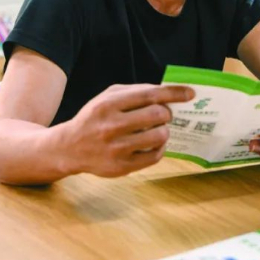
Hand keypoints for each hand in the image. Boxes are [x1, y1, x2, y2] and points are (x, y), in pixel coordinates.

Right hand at [61, 84, 194, 177]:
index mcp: (108, 105)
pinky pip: (154, 156)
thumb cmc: (95, 118)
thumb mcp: (107, 97)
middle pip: (157, 115)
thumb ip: (136, 92)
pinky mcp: (121, 167)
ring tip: (158, 129)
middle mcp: (111, 126)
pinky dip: (160, 148)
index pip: (150, 95)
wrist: (68, 148)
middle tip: (163, 115)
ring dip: (164, 131)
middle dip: (166, 114)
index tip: (190, 94)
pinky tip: (153, 144)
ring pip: (159, 136)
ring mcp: (116, 149)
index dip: (174, 93)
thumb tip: (168, 93)